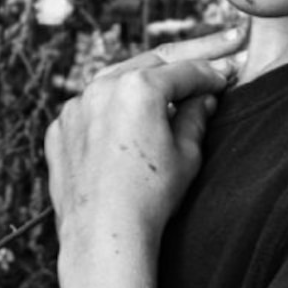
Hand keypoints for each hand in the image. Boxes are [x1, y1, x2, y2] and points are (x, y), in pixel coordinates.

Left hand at [46, 13, 251, 264]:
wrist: (104, 233)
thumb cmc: (150, 197)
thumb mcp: (187, 155)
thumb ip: (196, 117)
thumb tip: (203, 99)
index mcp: (140, 88)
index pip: (185, 71)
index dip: (211, 72)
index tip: (227, 75)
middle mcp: (103, 87)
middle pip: (150, 64)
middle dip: (181, 64)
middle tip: (212, 54)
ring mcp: (76, 106)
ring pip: (115, 80)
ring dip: (143, 80)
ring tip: (168, 82)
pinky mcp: (60, 128)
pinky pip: (90, 108)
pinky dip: (111, 106)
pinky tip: (128, 115)